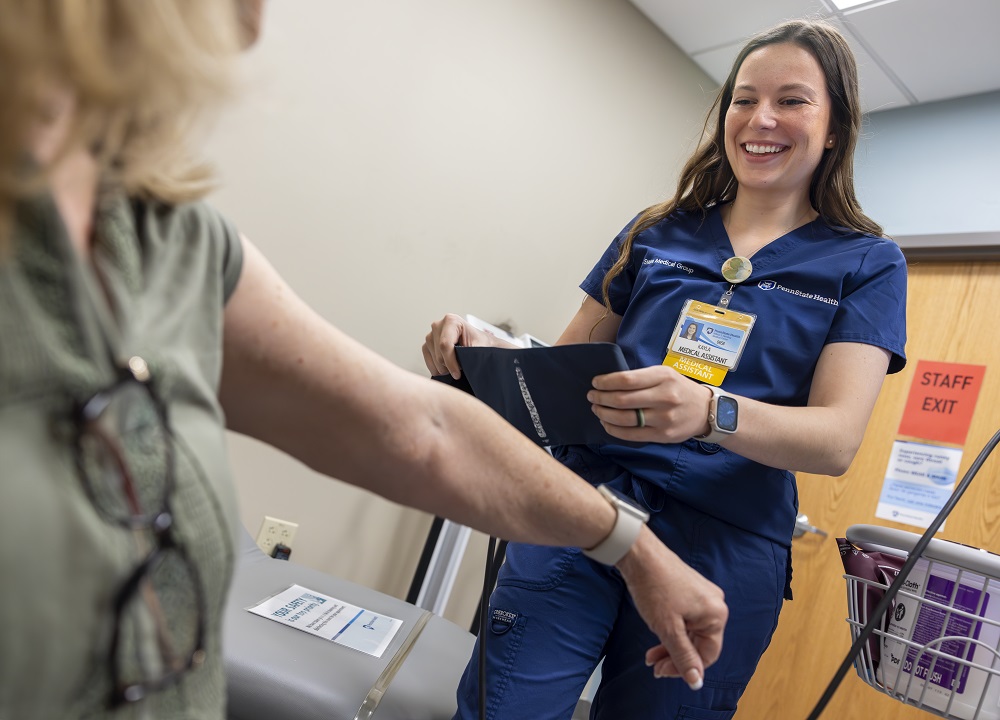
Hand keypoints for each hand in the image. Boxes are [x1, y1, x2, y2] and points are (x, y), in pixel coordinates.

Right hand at [421, 313, 495, 378]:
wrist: (477, 343)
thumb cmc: (480, 343)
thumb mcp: (481, 347)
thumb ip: (473, 354)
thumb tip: (466, 365)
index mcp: (451, 321)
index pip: (445, 344)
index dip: (451, 362)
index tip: (457, 374)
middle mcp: (437, 326)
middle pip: (439, 354)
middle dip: (450, 366)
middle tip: (462, 367)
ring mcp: (430, 335)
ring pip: (434, 360)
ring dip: (445, 368)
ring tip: (456, 364)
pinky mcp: (426, 345)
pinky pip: (428, 362)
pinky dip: (438, 369)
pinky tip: (448, 368)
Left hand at [587, 365, 712, 442]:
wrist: (706, 410)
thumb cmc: (679, 388)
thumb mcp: (664, 374)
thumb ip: (641, 377)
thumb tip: (609, 382)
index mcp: (663, 377)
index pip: (626, 379)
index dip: (606, 382)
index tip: (595, 383)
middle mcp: (664, 397)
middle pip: (622, 400)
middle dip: (601, 398)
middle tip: (592, 396)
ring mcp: (664, 418)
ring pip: (624, 419)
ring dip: (604, 414)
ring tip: (597, 409)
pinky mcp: (662, 435)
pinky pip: (631, 435)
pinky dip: (614, 429)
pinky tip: (607, 423)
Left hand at [616, 527, 726, 687]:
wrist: (638, 555)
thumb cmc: (654, 587)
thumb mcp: (668, 629)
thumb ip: (683, 657)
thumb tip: (697, 683)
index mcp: (716, 614)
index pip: (708, 654)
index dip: (685, 668)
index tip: (663, 672)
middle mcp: (714, 604)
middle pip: (698, 644)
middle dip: (675, 657)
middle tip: (654, 666)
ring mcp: (702, 596)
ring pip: (690, 633)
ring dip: (671, 646)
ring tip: (651, 655)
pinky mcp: (689, 591)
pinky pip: (685, 620)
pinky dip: (671, 631)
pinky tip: (657, 637)